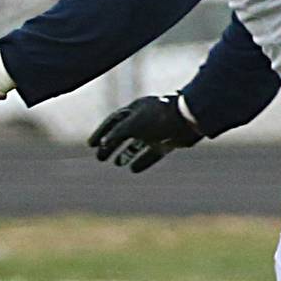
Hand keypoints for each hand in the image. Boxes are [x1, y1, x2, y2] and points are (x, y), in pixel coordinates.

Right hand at [88, 94, 202, 172]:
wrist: (189, 120)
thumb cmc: (159, 118)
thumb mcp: (134, 124)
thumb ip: (118, 133)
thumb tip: (103, 143)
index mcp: (134, 111)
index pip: (112, 122)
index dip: (100, 133)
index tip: (91, 145)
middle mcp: (143, 121)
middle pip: (122, 134)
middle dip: (110, 146)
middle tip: (100, 157)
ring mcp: (155, 132)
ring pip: (135, 144)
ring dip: (125, 154)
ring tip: (116, 164)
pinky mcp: (166, 142)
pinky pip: (151, 153)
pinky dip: (142, 161)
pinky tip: (133, 169)